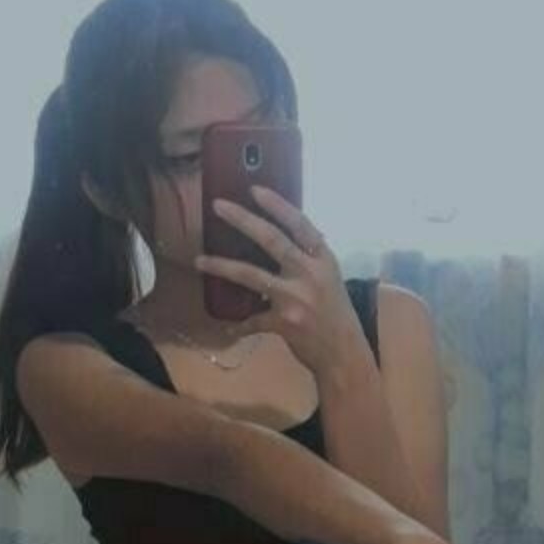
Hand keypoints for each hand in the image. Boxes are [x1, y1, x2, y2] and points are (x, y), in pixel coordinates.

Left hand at [194, 185, 364, 377]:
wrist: (345, 354)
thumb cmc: (336, 314)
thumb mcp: (330, 278)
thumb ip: (309, 259)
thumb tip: (282, 238)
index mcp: (323, 259)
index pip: (300, 224)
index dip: (277, 205)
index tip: (254, 189)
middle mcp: (310, 274)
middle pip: (271, 240)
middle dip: (242, 220)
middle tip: (218, 206)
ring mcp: (295, 298)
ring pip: (250, 275)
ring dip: (221, 266)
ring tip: (199, 260)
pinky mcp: (284, 323)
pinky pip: (253, 320)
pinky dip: (240, 325)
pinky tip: (228, 327)